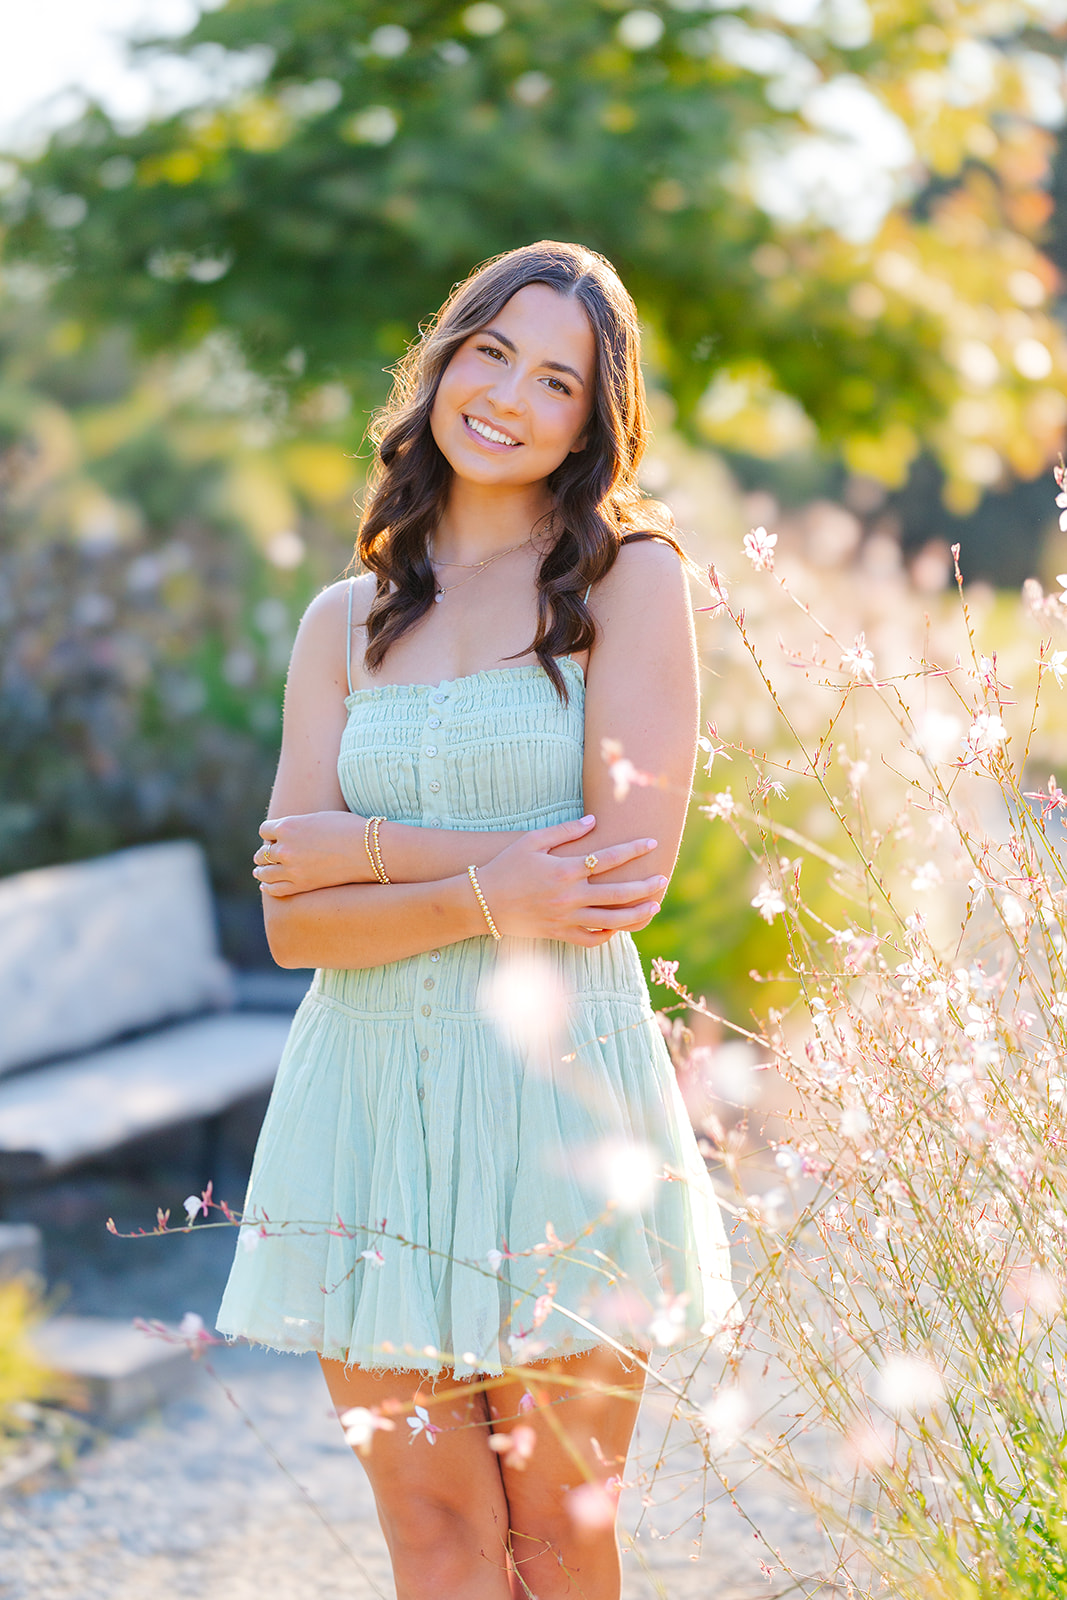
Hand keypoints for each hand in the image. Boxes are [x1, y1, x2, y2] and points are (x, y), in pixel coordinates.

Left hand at [253, 811, 369, 896]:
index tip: (275, 837)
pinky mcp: (301, 885)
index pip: (265, 830)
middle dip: (265, 853)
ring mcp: (292, 869)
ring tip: (261, 871)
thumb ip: (297, 825)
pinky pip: (275, 889)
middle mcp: (285, 848)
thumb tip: (286, 831)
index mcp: (288, 826)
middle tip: (267, 855)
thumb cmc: (348, 829)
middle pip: (262, 853)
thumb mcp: (318, 818)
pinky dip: (268, 886)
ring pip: (264, 872)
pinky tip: (266, 885)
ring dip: (262, 870)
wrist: (368, 850)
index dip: (270, 834)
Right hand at [477, 816, 665, 946]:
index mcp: (565, 870)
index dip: (633, 849)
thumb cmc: (506, 866)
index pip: (609, 858)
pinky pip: (591, 939)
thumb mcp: (532, 841)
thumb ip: (564, 831)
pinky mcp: (559, 934)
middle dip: (645, 886)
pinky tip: (620, 926)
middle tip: (663, 879)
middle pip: (618, 893)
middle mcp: (570, 896)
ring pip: (611, 920)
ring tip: (654, 906)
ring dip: (637, 914)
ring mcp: (566, 918)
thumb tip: (593, 821)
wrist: (483, 902)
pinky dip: (608, 934)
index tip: (652, 842)